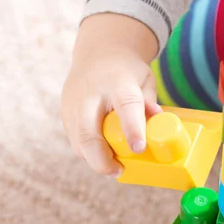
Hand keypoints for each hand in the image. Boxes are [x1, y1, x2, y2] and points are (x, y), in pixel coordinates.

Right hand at [61, 13, 161, 175]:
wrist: (98, 52)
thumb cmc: (126, 72)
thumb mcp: (145, 80)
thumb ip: (150, 103)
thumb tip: (158, 124)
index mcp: (118, 83)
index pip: (126, 107)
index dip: (132, 129)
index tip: (139, 148)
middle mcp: (91, 94)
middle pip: (90, 134)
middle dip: (102, 160)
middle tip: (118, 170)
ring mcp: (74, 104)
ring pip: (79, 143)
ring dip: (95, 159)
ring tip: (113, 164)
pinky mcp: (65, 114)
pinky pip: (75, 141)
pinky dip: (88, 152)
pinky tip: (101, 153)